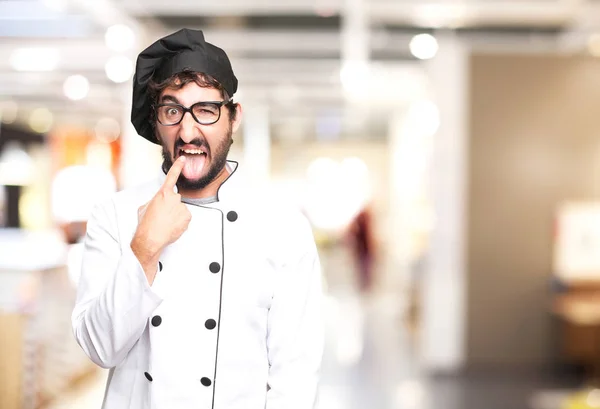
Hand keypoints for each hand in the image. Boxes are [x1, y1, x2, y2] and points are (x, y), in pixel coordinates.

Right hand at [131, 156, 190, 282]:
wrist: (150, 238)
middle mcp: (174, 198)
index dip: (178, 166)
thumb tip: (159, 202)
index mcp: (163, 194)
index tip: (183, 159)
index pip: (172, 176)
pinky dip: (180, 222)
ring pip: (180, 209)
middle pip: (175, 199)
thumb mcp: (145, 207)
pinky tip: (172, 226)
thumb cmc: (145, 224)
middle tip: (162, 216)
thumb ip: (155, 200)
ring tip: (166, 223)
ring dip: (175, 215)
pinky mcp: (187, 217)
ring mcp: (182, 207)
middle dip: (170, 206)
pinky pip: (185, 217)